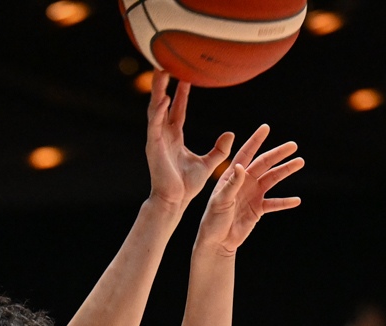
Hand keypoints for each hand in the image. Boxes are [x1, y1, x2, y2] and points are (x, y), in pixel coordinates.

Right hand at [143, 72, 234, 212]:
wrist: (175, 201)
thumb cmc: (187, 186)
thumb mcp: (208, 163)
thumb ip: (219, 149)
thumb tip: (231, 134)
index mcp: (174, 137)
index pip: (178, 109)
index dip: (182, 92)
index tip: (187, 74)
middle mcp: (163, 135)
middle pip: (163, 103)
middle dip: (164, 84)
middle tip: (166, 63)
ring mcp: (157, 139)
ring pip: (155, 109)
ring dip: (158, 91)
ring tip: (161, 72)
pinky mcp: (154, 147)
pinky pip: (155, 125)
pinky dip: (158, 111)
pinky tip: (164, 98)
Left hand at [194, 124, 301, 254]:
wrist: (216, 242)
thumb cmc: (213, 219)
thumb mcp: (221, 200)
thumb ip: (231, 184)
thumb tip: (241, 166)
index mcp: (232, 176)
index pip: (245, 154)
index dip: (255, 140)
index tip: (266, 127)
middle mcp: (244, 182)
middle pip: (264, 164)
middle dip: (278, 154)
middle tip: (293, 145)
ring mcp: (253, 195)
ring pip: (272, 179)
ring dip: (286, 171)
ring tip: (300, 162)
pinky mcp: (258, 209)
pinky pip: (274, 203)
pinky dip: (285, 202)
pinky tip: (297, 200)